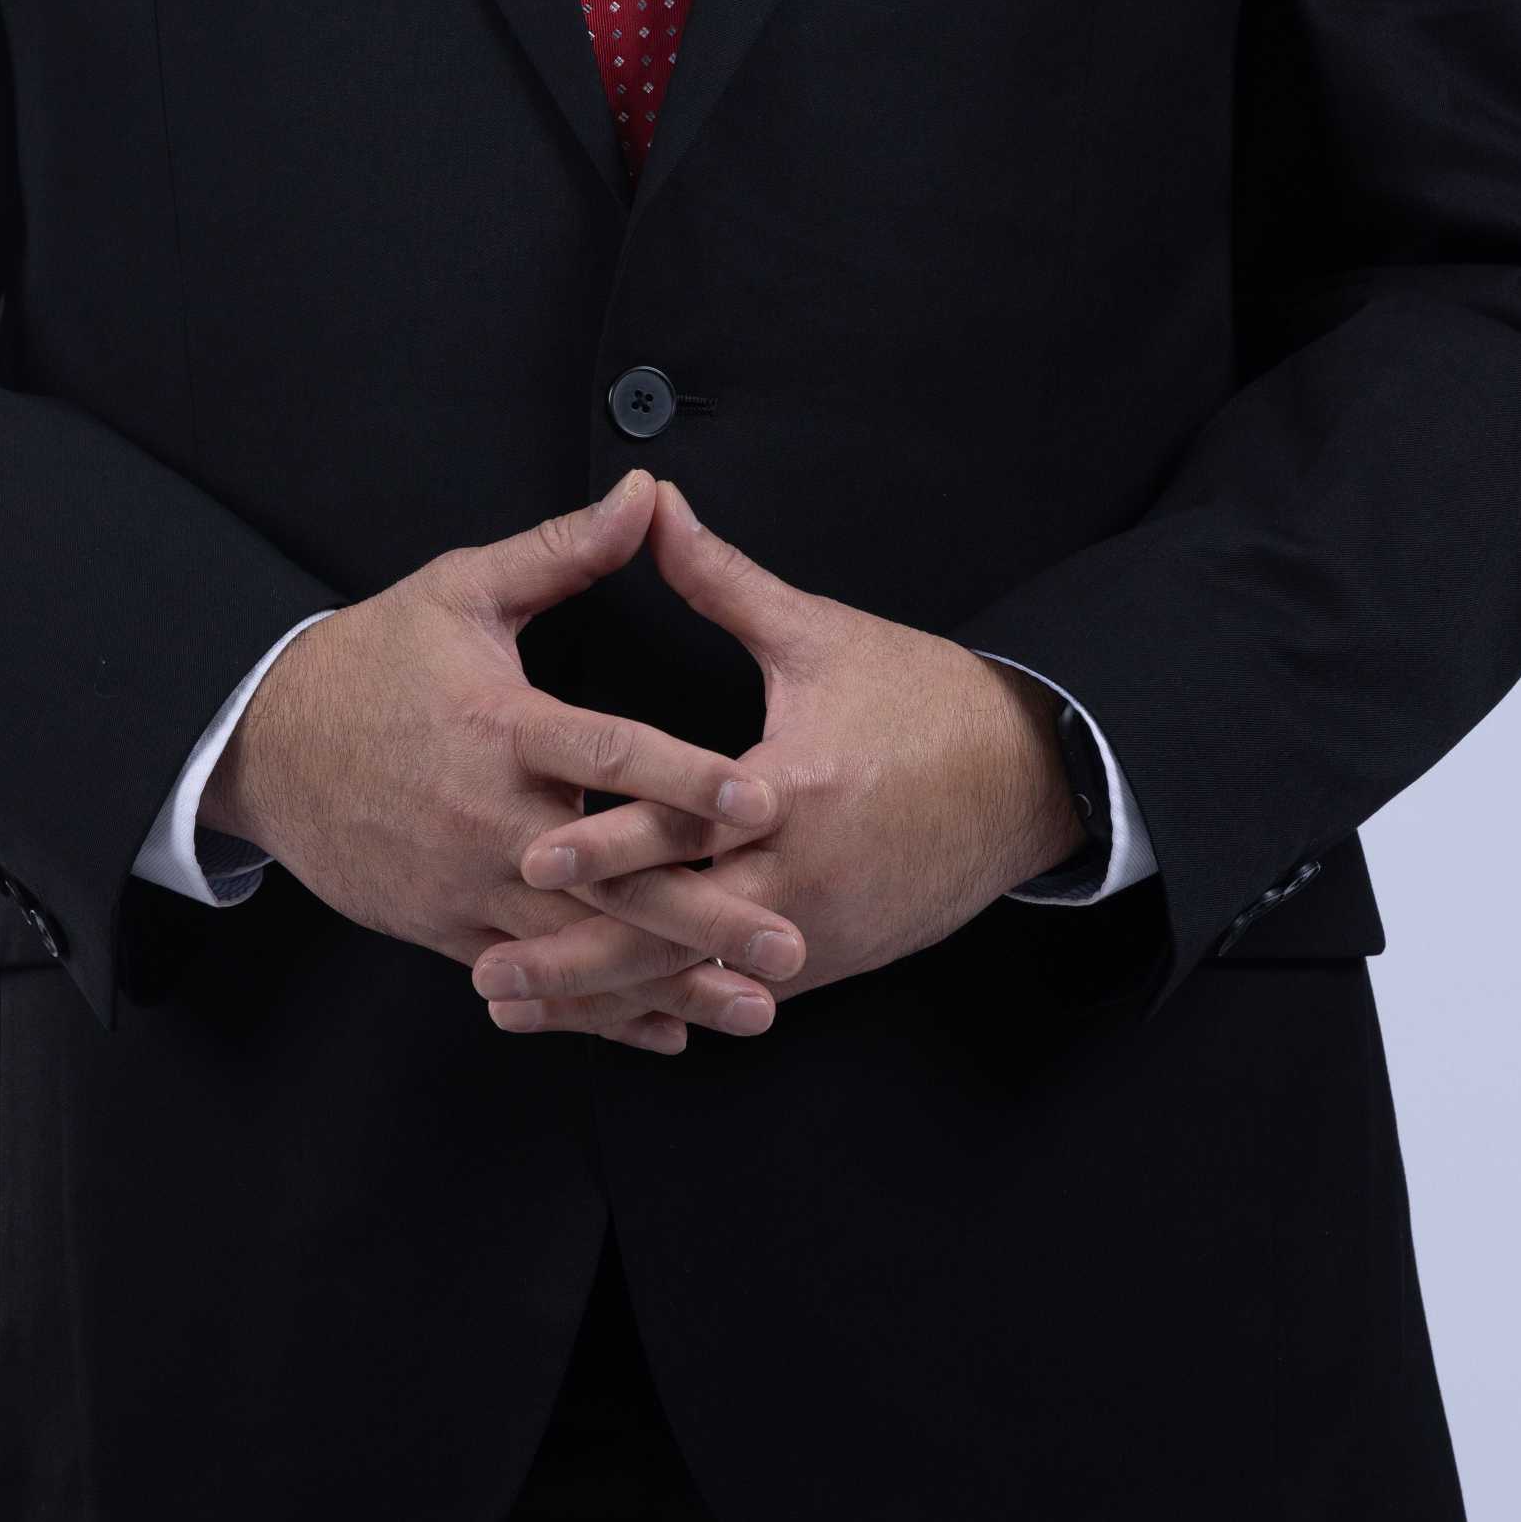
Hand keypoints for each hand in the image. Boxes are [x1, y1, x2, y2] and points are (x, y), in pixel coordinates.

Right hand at [203, 470, 791, 1051]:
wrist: (264, 746)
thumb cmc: (371, 661)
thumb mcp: (462, 591)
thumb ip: (562, 552)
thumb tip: (645, 496)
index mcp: (502, 727)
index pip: (610, 753)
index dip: (687, 779)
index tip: (762, 800)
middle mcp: (490, 819)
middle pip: (611, 874)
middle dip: (703, 915)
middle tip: (787, 940)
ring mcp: (467, 886)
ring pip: (581, 945)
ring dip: (670, 981)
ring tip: (753, 1008)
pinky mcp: (448, 930)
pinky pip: (534, 979)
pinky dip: (600, 1011)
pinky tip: (668, 1031)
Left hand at [476, 478, 1084, 1036]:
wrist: (1030, 776)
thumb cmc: (925, 698)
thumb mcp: (819, 633)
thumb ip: (722, 579)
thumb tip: (652, 506)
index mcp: (795, 790)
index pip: (684, 825)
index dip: (604, 842)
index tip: (527, 855)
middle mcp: (801, 876)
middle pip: (673, 929)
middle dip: (577, 956)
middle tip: (490, 974)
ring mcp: (816, 931)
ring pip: (694, 977)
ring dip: (606, 994)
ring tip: (519, 1005)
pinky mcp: (830, 959)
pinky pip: (735, 990)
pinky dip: (669, 1004)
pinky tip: (608, 1016)